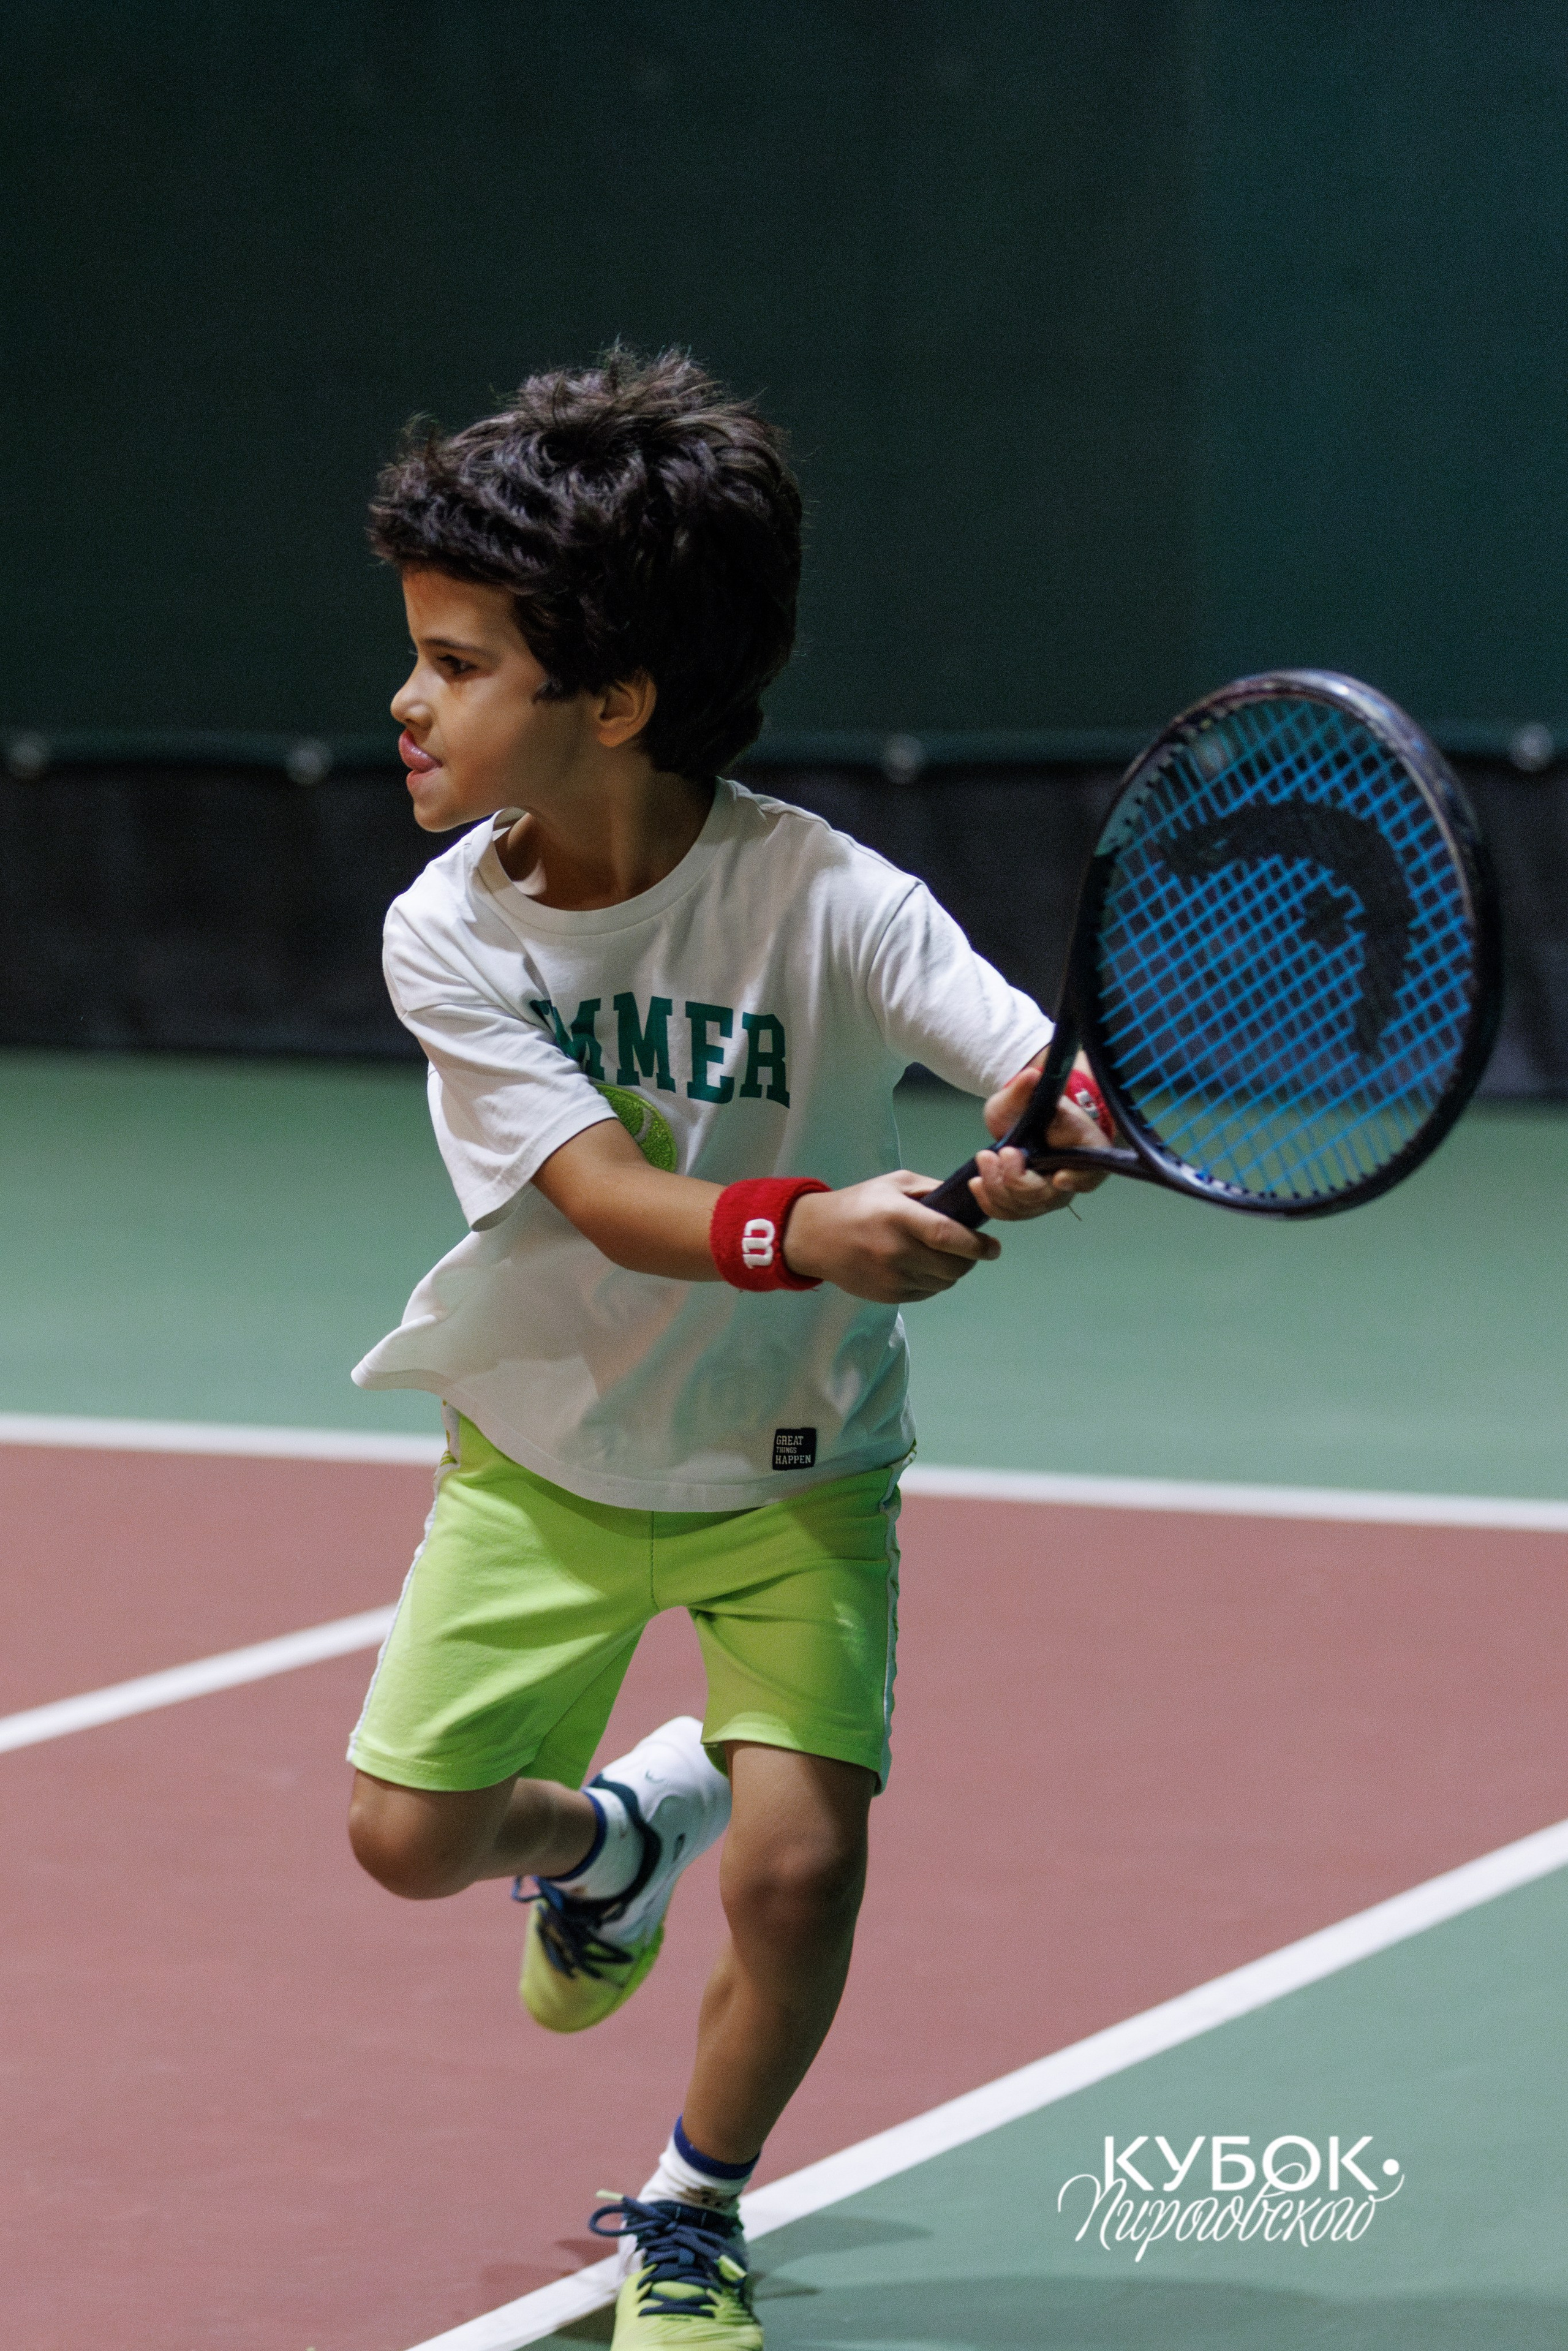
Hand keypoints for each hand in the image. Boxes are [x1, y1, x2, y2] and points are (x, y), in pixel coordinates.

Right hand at [783, 1170, 1000, 1302]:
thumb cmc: (859, 1204)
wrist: (814, 1237)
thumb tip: (969, 1201)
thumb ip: (932, 1190)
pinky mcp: (887, 1296)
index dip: (977, 1245)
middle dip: (970, 1260)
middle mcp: (896, 1251)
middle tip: (973, 1250)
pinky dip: (933, 1282)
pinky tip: (924, 1267)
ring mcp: (891, 1278)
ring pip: (942, 1284)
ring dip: (953, 1272)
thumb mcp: (894, 1184)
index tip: (994, 1247)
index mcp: (899, 1217)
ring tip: (945, 1256)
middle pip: (952, 1267)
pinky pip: (926, 1293)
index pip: (948, 1237)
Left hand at [969, 1057, 1113, 1220]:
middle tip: (1002, 1151)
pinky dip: (989, 1201)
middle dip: (1017, 1178)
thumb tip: (1031, 1075)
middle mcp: (1071, 1178)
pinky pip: (1008, 1213)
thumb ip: (1028, 1089)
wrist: (1019, 1119)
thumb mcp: (1027, 1092)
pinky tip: (977, 1183)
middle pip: (1047, 1196)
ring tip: (984, 1158)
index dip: (1078, 1179)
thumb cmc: (1031, 1105)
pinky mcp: (1027, 1204)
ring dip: (997, 1187)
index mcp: (1086, 1149)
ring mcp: (1048, 1195)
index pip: (1091, 1173)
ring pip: (1023, 1208)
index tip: (1059, 1178)